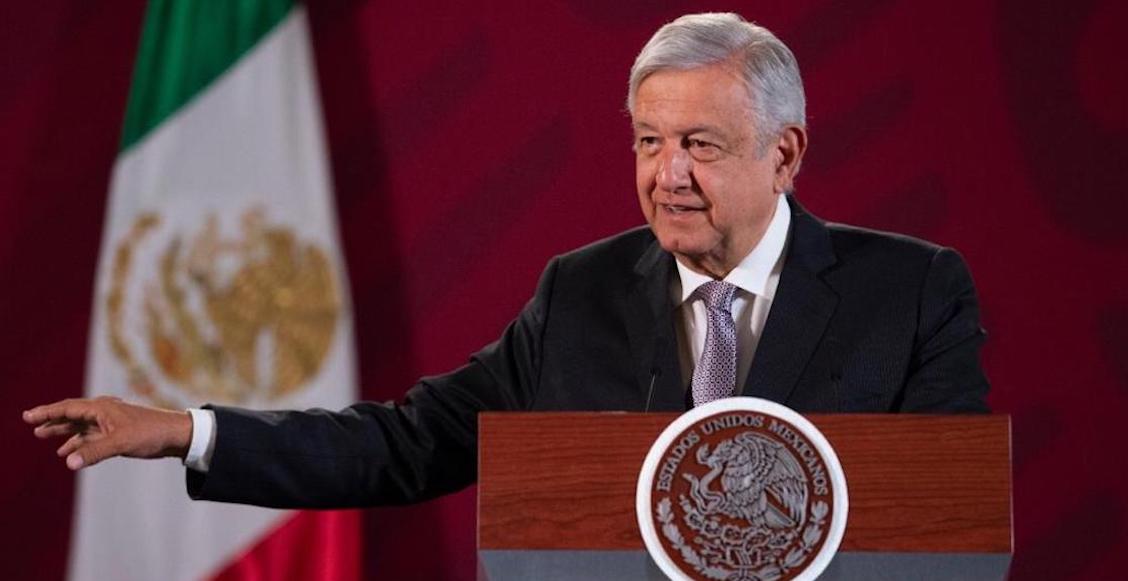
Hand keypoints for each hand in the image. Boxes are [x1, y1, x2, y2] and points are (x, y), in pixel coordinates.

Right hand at [23, 396, 192, 469]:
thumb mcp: (120, 443)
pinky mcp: (117, 433)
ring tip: (43, 436)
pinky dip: (78, 443)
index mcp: (102, 408)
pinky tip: (68, 452)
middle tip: (31, 424)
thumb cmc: (150, 433)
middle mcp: (104, 412)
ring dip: (63, 432)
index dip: (47, 412)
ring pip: (80, 426)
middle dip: (51, 420)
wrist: (176, 435)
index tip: (28, 416)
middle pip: (71, 415)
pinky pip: (91, 436)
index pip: (68, 408)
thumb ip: (93, 452)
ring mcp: (110, 422)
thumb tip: (67, 462)